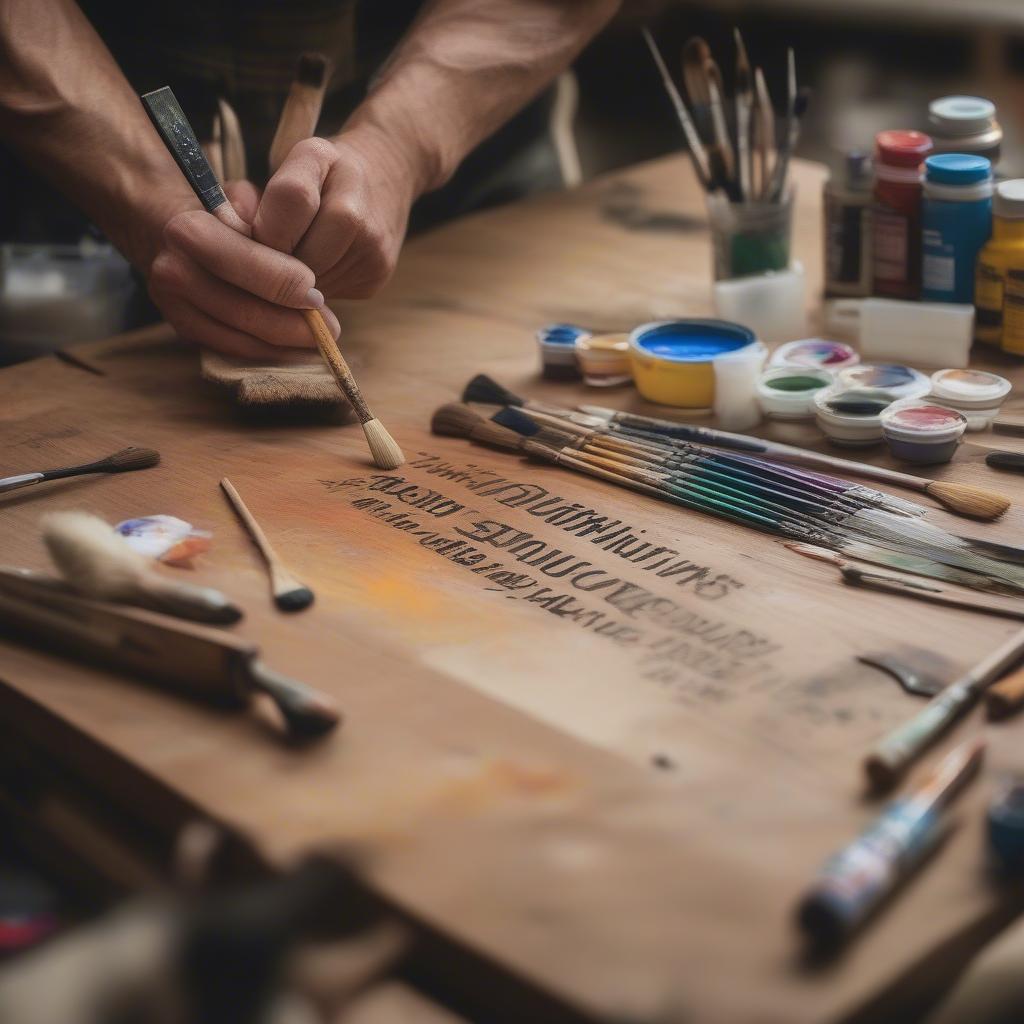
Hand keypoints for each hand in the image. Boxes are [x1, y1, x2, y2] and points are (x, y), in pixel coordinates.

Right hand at [146, 181, 341, 359]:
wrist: (169, 229)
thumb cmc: (223, 213)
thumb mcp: (245, 201)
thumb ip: (270, 228)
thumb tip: (304, 274)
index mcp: (188, 230)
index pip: (242, 262)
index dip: (283, 281)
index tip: (317, 291)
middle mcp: (173, 271)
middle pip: (242, 309)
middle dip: (292, 322)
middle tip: (330, 327)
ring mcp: (174, 305)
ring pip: (239, 336)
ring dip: (285, 343)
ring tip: (319, 339)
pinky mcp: (183, 328)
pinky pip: (231, 349)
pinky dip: (267, 352)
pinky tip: (295, 350)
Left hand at [251, 128, 418, 299]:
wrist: (388, 174)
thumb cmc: (316, 177)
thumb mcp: (278, 170)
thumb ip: (246, 196)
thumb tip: (226, 229)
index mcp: (323, 157)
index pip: (290, 199)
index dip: (265, 229)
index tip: (253, 238)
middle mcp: (356, 198)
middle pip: (305, 252)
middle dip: (278, 266)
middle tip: (267, 261)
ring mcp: (374, 241)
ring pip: (317, 282)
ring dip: (293, 283)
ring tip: (290, 266)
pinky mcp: (380, 273)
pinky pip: (333, 293)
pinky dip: (314, 290)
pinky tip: (314, 271)